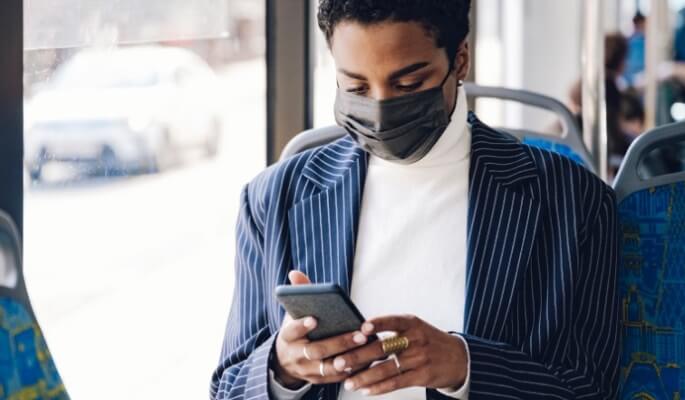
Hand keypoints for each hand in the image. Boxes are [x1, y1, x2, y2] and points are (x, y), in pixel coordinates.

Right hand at [271, 271, 370, 388]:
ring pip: (329, 368)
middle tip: (360, 334)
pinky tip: (368, 359)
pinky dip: (352, 370)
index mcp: (287, 337)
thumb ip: (298, 293)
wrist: (286, 361)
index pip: (292, 331)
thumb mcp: (292, 313)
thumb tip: (295, 272)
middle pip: (316, 351)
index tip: (314, 318)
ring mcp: (307, 371)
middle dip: (339, 343)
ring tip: (367, 347)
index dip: (301, 326)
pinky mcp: (319, 380)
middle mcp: (295, 356)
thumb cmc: (295, 331)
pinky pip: (337, 378)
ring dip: (350, 358)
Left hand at [332, 315, 467, 395]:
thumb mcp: (416, 327)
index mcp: (412, 323)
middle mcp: (415, 339)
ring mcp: (419, 359)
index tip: (361, 328)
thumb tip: (359, 333)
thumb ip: (393, 329)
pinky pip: (396, 383)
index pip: (392, 321)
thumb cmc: (429, 340)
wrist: (459, 357)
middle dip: (357, 356)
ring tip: (348, 382)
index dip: (377, 324)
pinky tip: (366, 390)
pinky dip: (379, 388)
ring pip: (386, 369)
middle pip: (382, 348)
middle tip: (338, 362)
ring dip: (364, 377)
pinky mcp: (422, 376)